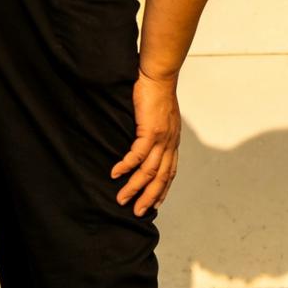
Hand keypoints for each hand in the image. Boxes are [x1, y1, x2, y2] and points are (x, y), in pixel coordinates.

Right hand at [112, 70, 181, 215]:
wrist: (159, 76)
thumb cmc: (156, 94)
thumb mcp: (159, 118)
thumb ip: (153, 133)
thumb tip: (143, 144)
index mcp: (172, 141)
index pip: (170, 172)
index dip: (162, 190)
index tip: (155, 205)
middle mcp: (170, 142)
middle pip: (161, 177)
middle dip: (149, 197)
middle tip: (136, 212)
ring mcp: (161, 137)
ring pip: (149, 170)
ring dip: (134, 186)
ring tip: (121, 198)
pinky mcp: (150, 129)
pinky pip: (138, 154)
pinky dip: (126, 166)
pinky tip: (115, 173)